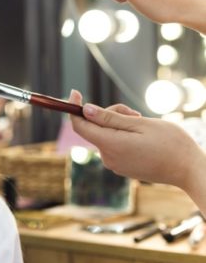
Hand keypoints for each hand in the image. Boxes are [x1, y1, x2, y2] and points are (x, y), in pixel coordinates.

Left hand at [68, 90, 205, 204]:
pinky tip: (142, 137)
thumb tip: (85, 110)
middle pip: (95, 128)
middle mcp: (107, 157)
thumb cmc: (170, 143)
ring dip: (118, 125)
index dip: (74, 108)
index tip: (75, 93)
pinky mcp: (122, 167)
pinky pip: (114, 146)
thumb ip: (110, 117)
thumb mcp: (140, 124)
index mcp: (110, 145)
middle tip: (134, 112)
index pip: (79, 126)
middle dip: (109, 114)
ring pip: (106, 136)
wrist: (189, 170)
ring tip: (142, 125)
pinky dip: (122, 136)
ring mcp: (115, 165)